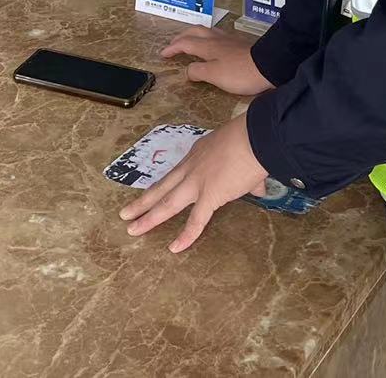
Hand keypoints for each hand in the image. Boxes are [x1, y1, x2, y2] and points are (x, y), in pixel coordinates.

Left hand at [119, 117, 267, 251]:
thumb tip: (260, 189)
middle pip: (161, 187)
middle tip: (125, 213)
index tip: (155, 193)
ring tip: (132, 229)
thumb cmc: (252, 141)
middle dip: (143, 201)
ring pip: (166, 203)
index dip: (165, 185)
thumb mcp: (244, 155)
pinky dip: (186, 236)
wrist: (256, 137)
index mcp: (197, 155)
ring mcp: (196, 182)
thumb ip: (249, 179)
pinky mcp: (209, 196)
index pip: (177, 174)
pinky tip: (174, 248)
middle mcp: (191, 167)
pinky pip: (196, 221)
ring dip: (148, 217)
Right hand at [161, 27, 272, 96]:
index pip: (184, 44)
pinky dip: (209, 38)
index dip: (172, 48)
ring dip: (195, 34)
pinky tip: (214, 45)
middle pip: (194, 32)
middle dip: (181, 36)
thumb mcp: (214, 75)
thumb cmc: (240, 72)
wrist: (269, 66)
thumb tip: (187, 70)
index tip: (163, 54)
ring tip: (191, 40)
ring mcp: (229, 40)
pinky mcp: (240, 44)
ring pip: (207, 31)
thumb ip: (198, 71)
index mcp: (207, 47)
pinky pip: (218, 36)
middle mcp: (216, 39)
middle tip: (174, 43)